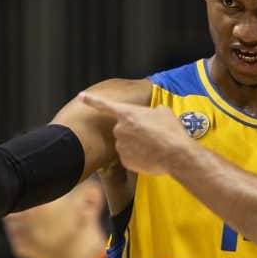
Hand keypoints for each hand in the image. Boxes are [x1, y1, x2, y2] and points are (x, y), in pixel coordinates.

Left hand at [78, 92, 193, 175]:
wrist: (176, 154)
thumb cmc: (170, 130)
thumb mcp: (163, 112)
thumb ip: (150, 112)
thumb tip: (150, 117)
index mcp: (127, 113)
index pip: (105, 105)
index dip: (92, 100)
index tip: (81, 96)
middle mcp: (120, 129)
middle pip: (122, 128)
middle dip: (133, 130)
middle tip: (151, 134)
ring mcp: (121, 146)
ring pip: (125, 143)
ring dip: (136, 144)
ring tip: (153, 146)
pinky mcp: (125, 161)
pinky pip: (129, 157)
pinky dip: (137, 157)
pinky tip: (150, 156)